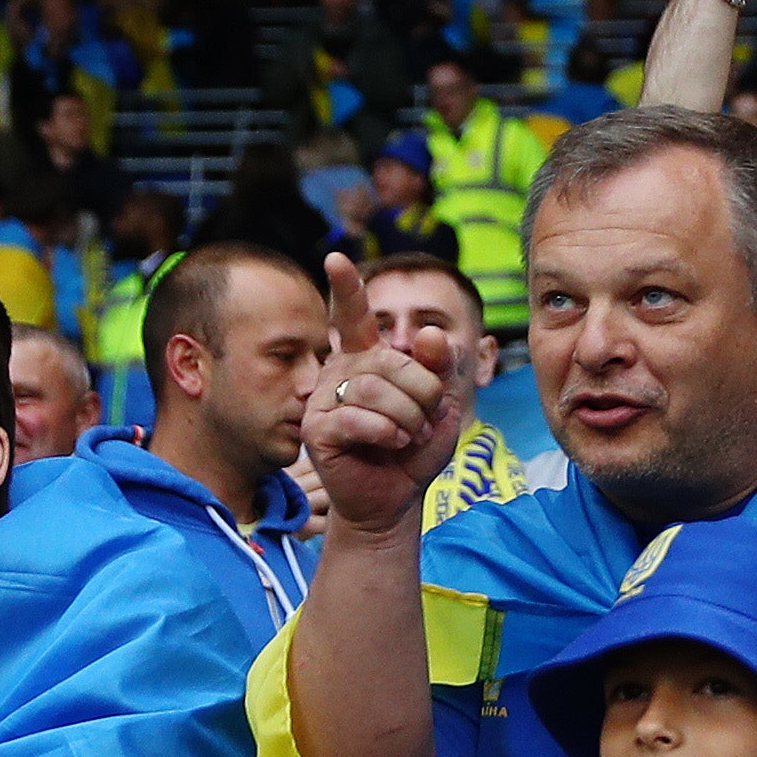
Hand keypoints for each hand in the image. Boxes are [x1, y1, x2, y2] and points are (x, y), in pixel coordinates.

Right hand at [300, 256, 466, 538]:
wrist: (395, 498)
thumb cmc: (414, 449)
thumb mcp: (439, 405)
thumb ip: (436, 368)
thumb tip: (430, 332)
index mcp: (366, 359)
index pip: (354, 316)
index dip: (346, 287)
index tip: (335, 259)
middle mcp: (339, 371)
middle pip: (389, 360)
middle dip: (422, 393)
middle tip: (426, 422)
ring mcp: (323, 399)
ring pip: (375, 390)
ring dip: (408, 417)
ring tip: (409, 437)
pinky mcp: (317, 428)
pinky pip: (357, 418)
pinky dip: (387, 433)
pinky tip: (393, 445)